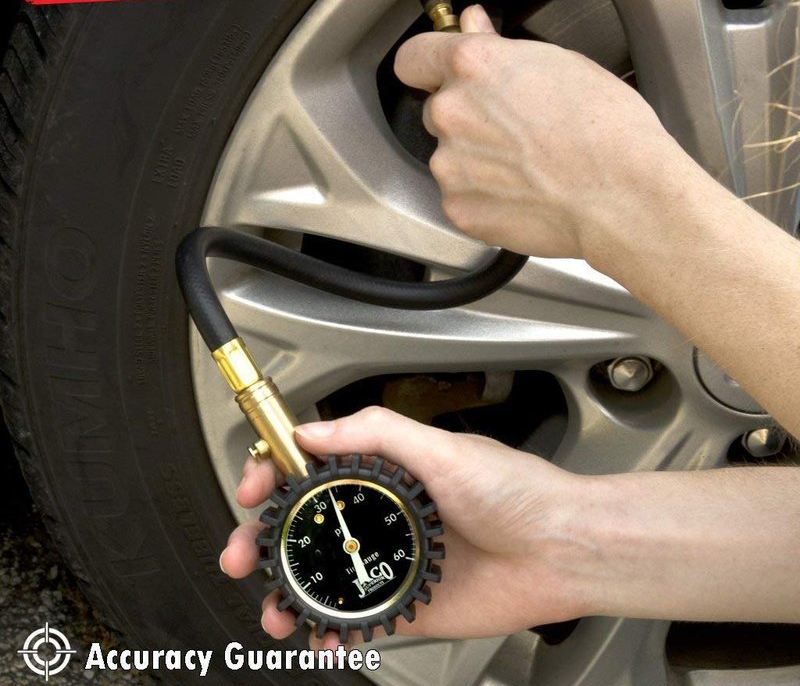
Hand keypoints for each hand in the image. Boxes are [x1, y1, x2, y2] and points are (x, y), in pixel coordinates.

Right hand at [219, 407, 589, 647]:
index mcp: (387, 470)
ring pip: (324, 575)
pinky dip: (331, 629)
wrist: (561, 550)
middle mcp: (385, 514)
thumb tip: (313, 429)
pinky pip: (359, 617)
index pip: (313, 469)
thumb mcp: (443, 449)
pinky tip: (316, 635)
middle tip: (241, 554)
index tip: (251, 488)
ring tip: (274, 607)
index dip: (273, 477)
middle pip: (307, 526)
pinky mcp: (410, 601)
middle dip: (265, 540)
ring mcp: (393, 559)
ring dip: (289, 591)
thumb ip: (377, 434)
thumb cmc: (516, 493)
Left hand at [395, 5, 699, 262]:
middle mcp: (451, 113)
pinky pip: (460, 196)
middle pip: (439, 111)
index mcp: (472, 66)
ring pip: (449, 157)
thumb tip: (474, 26)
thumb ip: (499, 48)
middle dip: (467, 117)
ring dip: (475, 160)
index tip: (436, 73)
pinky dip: (483, 197)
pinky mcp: (458, 208)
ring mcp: (450, 166)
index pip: (413, 58)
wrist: (622, 196)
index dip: (427, 65)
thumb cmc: (606, 129)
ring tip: (526, 166)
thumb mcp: (560, 64)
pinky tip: (522, 193)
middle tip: (513, 128)